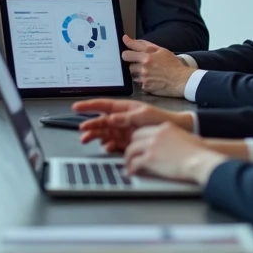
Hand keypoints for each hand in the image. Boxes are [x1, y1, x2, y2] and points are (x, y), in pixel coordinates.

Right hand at [73, 98, 191, 152]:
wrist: (176, 131)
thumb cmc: (161, 119)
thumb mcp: (145, 115)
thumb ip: (127, 117)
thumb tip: (111, 118)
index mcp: (125, 108)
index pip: (104, 106)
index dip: (89, 106)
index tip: (77, 107)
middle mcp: (122, 119)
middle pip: (101, 120)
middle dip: (90, 124)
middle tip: (82, 129)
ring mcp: (123, 130)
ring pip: (104, 132)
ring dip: (94, 135)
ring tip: (87, 140)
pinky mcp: (127, 142)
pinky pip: (112, 143)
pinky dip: (107, 145)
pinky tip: (105, 146)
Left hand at [122, 36, 195, 96]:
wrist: (182, 80)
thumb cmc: (173, 64)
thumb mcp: (161, 50)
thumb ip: (144, 44)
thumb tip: (128, 39)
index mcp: (147, 56)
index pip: (128, 52)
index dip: (126, 51)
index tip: (126, 48)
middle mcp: (144, 67)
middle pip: (129, 64)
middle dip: (133, 62)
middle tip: (142, 63)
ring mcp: (144, 78)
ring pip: (133, 74)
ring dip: (138, 72)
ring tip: (149, 72)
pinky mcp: (146, 87)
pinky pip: (138, 83)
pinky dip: (143, 81)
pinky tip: (152, 79)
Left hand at [124, 123, 227, 184]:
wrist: (200, 161)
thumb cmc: (199, 153)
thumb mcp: (185, 138)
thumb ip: (173, 139)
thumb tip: (169, 147)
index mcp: (165, 127)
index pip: (144, 130)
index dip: (139, 140)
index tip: (138, 146)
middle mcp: (156, 134)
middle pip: (134, 138)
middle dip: (132, 147)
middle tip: (131, 156)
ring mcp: (152, 145)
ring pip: (131, 150)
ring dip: (129, 159)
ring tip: (129, 166)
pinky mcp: (150, 158)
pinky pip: (134, 163)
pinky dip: (131, 168)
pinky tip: (132, 172)